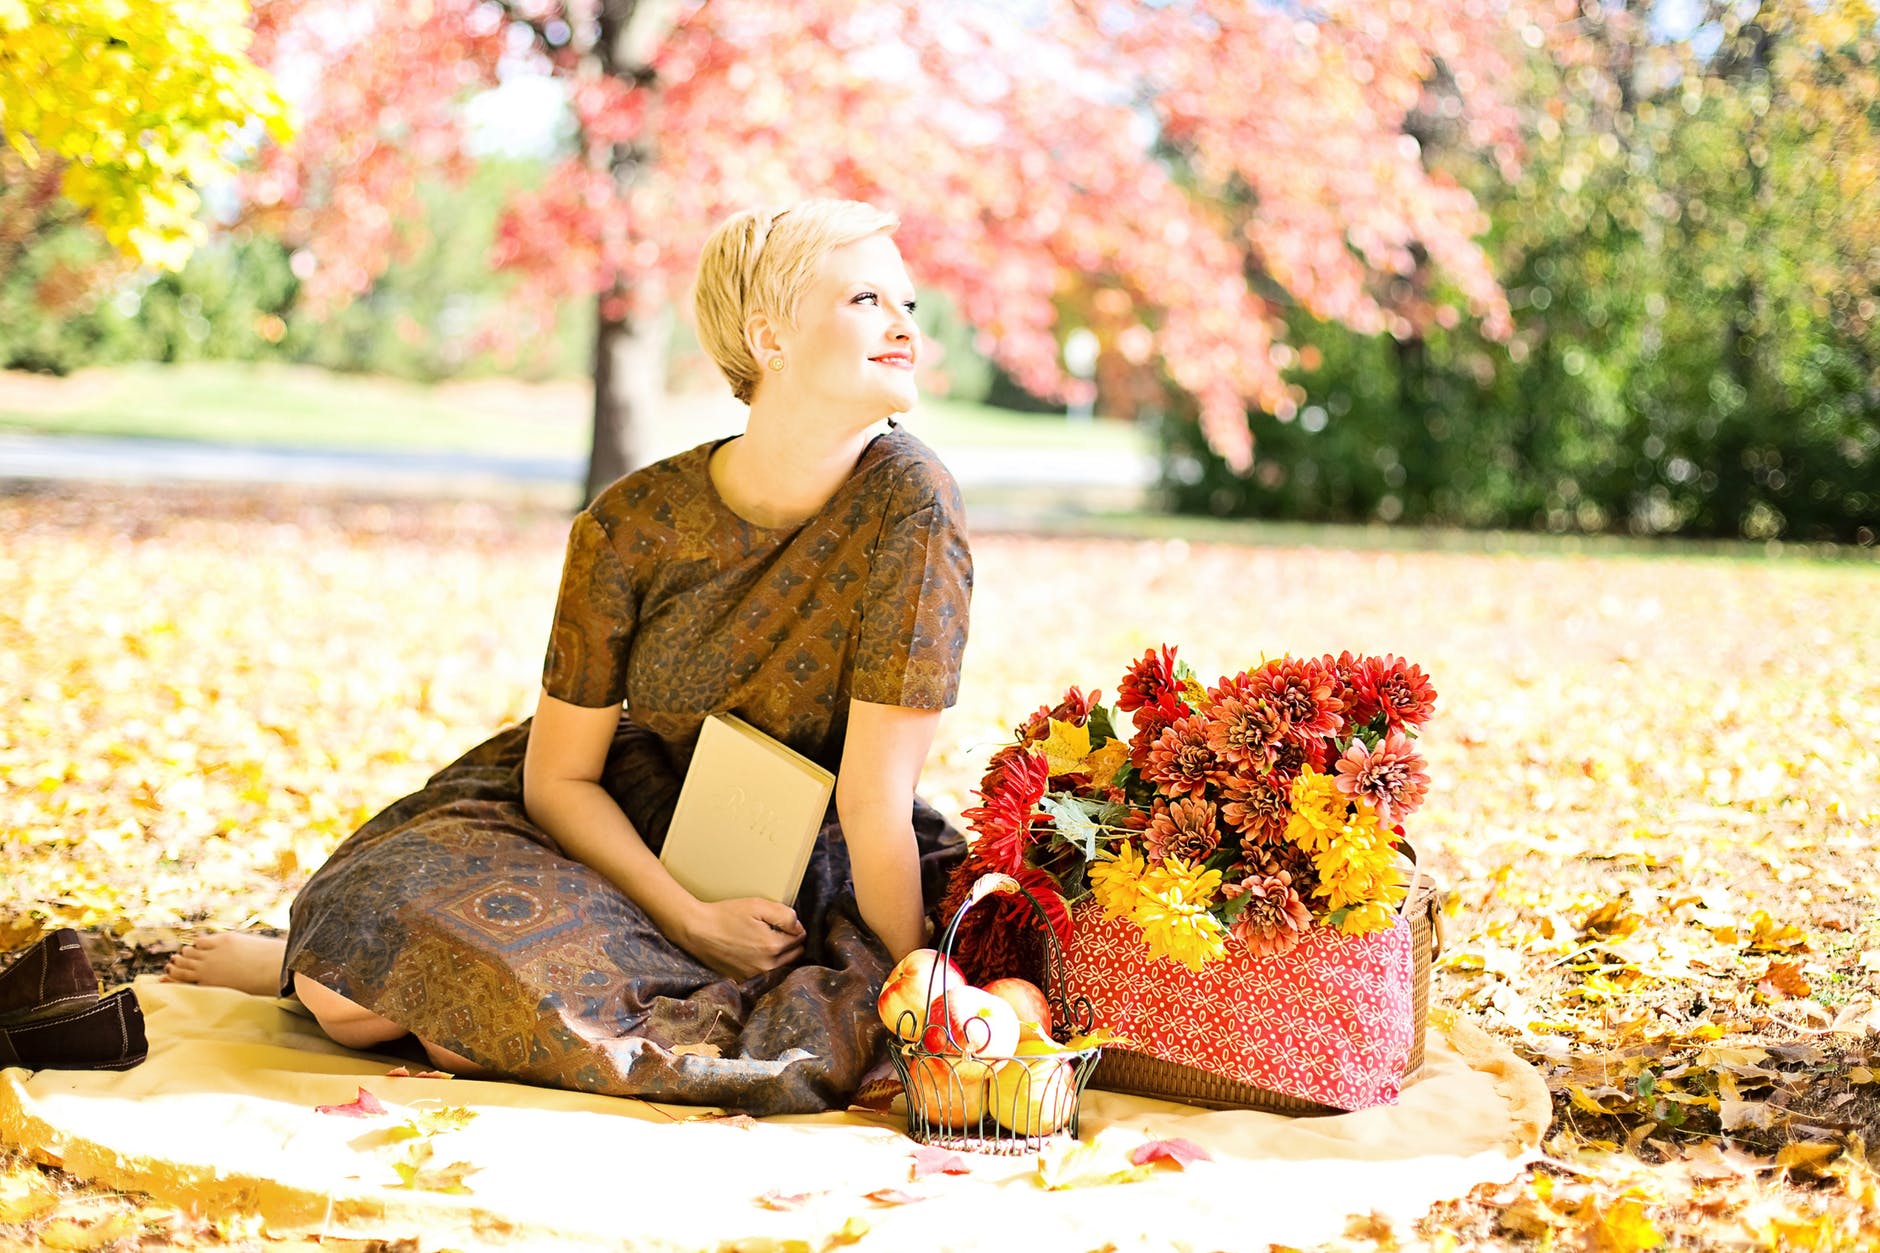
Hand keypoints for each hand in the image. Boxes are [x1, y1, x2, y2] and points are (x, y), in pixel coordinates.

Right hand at [679, 897, 806, 980]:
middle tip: (776, 930)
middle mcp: (767, 966)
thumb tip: (799, 927)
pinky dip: (763, 964)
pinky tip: (752, 952)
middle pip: (793, 955)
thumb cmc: (726, 915)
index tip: (783, 922)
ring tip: (764, 940)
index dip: (793, 927)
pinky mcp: (743, 980)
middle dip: (790, 942)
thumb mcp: (758, 905)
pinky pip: (763, 973)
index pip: (799, 938)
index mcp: (773, 947)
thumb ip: (785, 915)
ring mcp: (754, 975)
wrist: (697, 930)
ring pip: (780, 965)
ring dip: (779, 955)